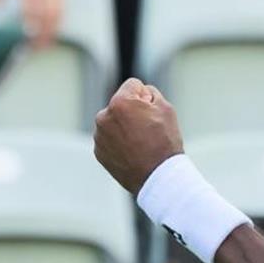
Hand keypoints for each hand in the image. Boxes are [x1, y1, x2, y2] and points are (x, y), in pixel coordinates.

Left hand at [93, 78, 184, 194]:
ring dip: (124, 126)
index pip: (133, 86)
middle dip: (132, 111)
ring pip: (114, 121)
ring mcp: (99, 136)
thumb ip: (149, 92)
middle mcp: (104, 117)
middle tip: (147, 129)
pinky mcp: (98, 151)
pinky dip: (118, 142)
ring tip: (141, 143)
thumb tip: (139, 93)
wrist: (158, 176)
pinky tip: (133, 152)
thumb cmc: (164, 141)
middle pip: (121, 104)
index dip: (146, 97)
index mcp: (119, 102)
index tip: (152, 113)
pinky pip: (109, 138)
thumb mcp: (165, 107)